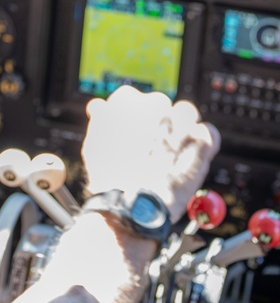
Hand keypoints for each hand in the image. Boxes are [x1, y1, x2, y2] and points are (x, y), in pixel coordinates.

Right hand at [81, 84, 219, 223]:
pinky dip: (202, 142)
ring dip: (181, 129)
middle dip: (157, 124)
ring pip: (186, 115)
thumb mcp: (94, 143)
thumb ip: (101, 120)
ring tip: (172, 153)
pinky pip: (208, 133)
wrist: (134, 203)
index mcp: (127, 100)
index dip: (131, 118)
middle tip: (151, 148)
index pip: (131, 99)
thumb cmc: (110, 175)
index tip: (132, 131)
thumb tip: (100, 107)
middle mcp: (156, 104)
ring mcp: (181, 121)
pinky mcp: (202, 140)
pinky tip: (190, 156)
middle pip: (160, 106)